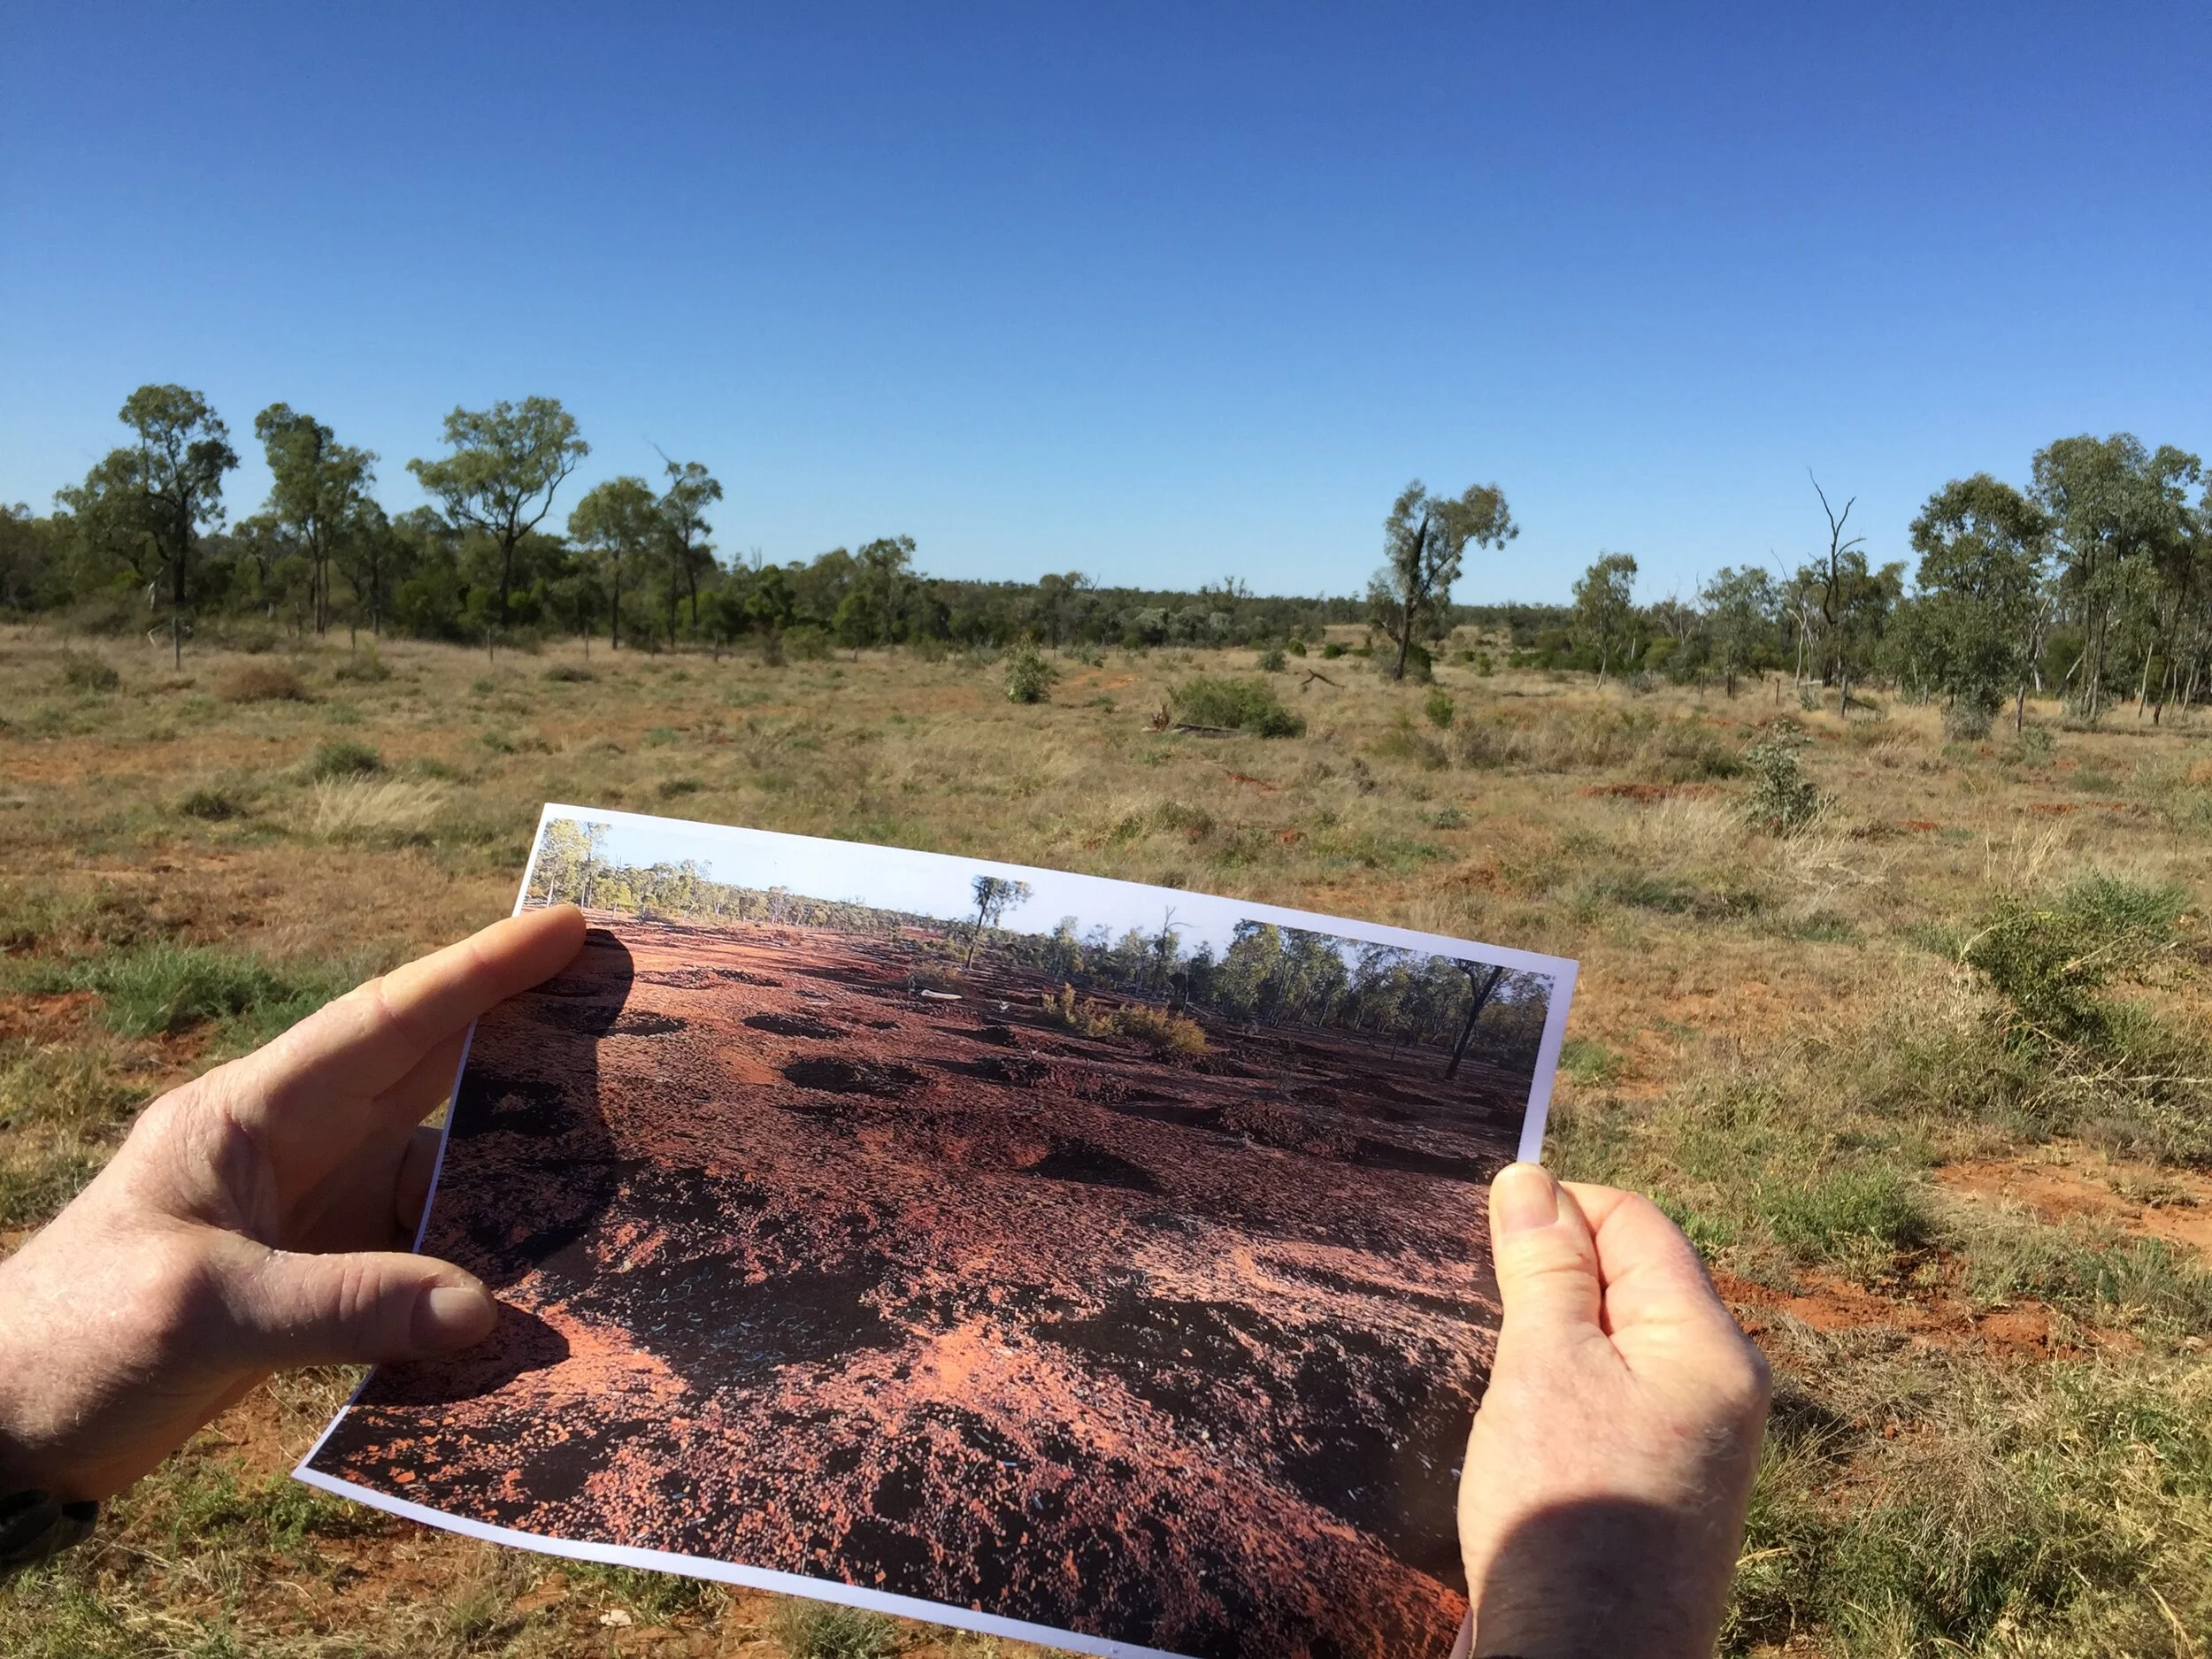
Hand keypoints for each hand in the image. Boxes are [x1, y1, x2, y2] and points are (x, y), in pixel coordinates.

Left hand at [0, 904, 585, 1501]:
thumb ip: (346, 1306)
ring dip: (508, 1183)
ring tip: (608, 1172)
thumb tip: (487, 1310)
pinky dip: (471, 1271)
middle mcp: (287, 1150)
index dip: (478, 971)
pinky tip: (530, 1287)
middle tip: (621, 1000)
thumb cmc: (71, 1341)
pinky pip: (415, 1258)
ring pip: (433, 1176)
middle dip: (520, 1037)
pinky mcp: (310, 1283)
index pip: (384, 1022)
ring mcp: (302, 1217)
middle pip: (426, 1076)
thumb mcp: (204, 1313)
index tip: (564, 925)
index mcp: (248, 1116)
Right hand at [1459, 1166, 1769, 1658]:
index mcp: (1709, 1346)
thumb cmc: (1566, 1517)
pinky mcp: (1661, 1488)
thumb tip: (1530, 1178)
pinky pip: (1612, 1401)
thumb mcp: (1543, 1368)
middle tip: (1477, 1299)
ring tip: (1494, 1367)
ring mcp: (1695, 1443)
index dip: (1560, 1208)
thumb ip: (1544, 1268)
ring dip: (1551, 1337)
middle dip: (1552, 1275)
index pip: (1636, 1222)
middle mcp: (1719, 1387)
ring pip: (1615, 1343)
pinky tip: (1518, 1422)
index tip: (1485, 1229)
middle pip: (1630, 1280)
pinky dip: (1562, 1392)